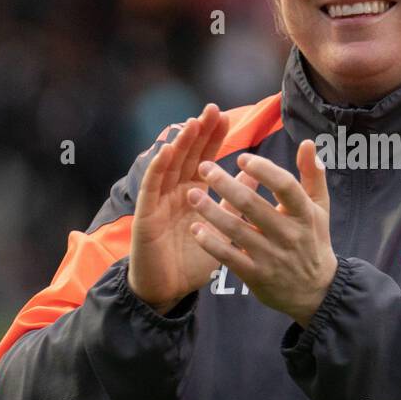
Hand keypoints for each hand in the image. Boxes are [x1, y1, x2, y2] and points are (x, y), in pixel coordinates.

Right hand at [127, 104, 232, 312]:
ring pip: (169, 166)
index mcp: (193, 194)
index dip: (212, 139)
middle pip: (187, 156)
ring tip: (192, 123)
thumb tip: (254, 173)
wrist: (168, 290)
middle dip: (198, 133)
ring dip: (179, 144)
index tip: (225, 117)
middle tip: (211, 109)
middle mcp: (175, 192)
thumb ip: (235, 201)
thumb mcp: (221, 227)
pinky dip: (158, 168)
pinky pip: (151, 188)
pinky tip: (167, 151)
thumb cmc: (192, 261)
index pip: (203, 160)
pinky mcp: (146, 215)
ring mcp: (159, 201)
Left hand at [185, 140, 337, 326]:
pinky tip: (196, 229)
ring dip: (211, 211)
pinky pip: (229, 257)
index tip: (242, 158)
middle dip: (225, 184)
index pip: (285, 186)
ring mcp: (271, 256)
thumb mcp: (320, 208)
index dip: (263, 171)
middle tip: (204, 167)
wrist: (315, 290)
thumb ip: (313, 175)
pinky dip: (211, 243)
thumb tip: (307, 143)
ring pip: (236, 229)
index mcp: (305, 213)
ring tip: (192, 194)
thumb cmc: (314, 241)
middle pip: (253, 205)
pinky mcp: (256, 275)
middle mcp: (288, 234)